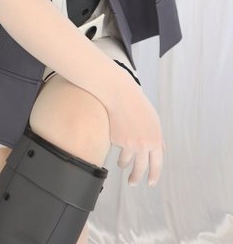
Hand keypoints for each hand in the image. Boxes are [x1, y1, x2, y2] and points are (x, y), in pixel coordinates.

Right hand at [106, 71, 165, 186]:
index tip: (150, 183)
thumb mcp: (154, 121)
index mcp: (155, 140)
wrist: (120, 95)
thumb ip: (158, 138)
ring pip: (125, 162)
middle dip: (136, 178)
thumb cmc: (138, 106)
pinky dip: (116, 144)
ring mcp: (128, 143)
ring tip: (121, 163)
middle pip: (140, 169)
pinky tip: (115, 133)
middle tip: (132, 182)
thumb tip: (162, 152)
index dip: (154, 175)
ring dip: (123, 164)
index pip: (157, 165)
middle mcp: (143, 145)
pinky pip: (116, 148)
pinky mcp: (115, 140)